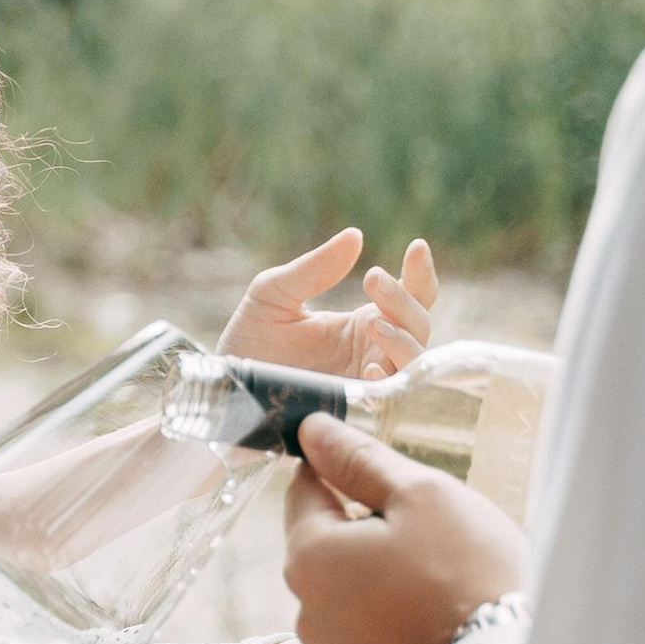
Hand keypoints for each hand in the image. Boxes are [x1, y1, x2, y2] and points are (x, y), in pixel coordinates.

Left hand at [220, 228, 436, 380]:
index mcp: (362, 322)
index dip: (419, 273)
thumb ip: (312, 269)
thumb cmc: (250, 341)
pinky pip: (388, 398)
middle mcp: (373, 351)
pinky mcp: (356, 408)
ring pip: (412, 360)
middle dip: (404, 300)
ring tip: (374, 325)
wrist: (225, 389)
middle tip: (372, 278)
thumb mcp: (274, 294)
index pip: (409, 295)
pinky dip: (387, 382)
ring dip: (402, 340)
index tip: (417, 246)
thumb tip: (354, 235)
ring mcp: (367, 381)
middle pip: (418, 323)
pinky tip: (370, 370)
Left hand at [282, 415, 524, 643]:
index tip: (372, 461)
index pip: (303, 492)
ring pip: (352, 588)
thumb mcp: (419, 496)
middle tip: (430, 524)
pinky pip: (377, 629)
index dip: (336, 467)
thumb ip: (359, 460)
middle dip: (368, 524)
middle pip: (327, 543)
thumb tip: (311, 430)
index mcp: (309, 558)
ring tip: (446, 573)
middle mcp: (309, 611)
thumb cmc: (468, 577)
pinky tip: (444, 611)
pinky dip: (400, 613)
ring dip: (385, 571)